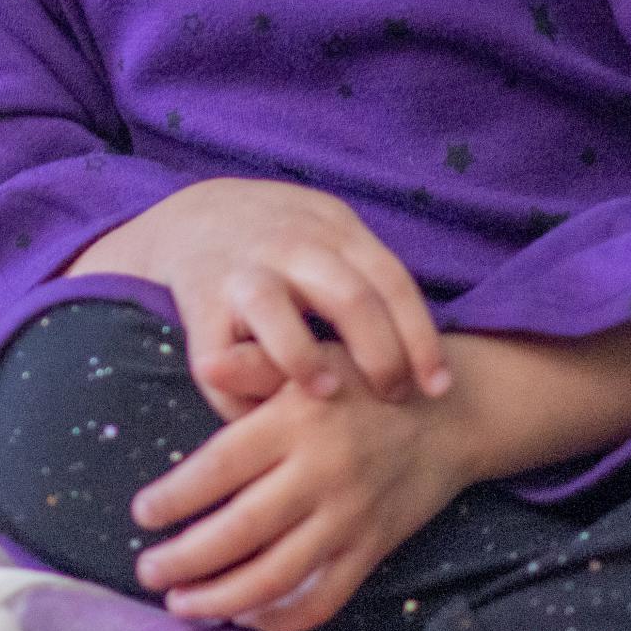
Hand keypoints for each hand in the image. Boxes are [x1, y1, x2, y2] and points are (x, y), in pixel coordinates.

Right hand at [72, 180, 449, 411]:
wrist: (192, 217)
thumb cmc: (282, 243)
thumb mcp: (330, 235)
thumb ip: (367, 277)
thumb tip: (426, 352)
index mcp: (333, 231)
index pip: (391, 283)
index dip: (421, 339)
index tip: (439, 388)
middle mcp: (289, 246)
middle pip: (348, 298)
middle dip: (380, 356)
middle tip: (394, 398)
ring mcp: (240, 272)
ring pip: (273, 312)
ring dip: (303, 359)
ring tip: (327, 394)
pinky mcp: (198, 304)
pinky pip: (218, 356)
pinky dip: (240, 393)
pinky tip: (262, 413)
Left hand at [125, 371, 471, 630]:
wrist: (453, 416)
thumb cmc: (363, 384)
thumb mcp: (313, 360)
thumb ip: (256, 363)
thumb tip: (206, 362)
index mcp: (295, 422)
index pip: (220, 468)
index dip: (175, 497)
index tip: (140, 514)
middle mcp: (322, 474)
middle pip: (241, 530)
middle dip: (186, 558)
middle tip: (146, 571)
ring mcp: (350, 517)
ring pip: (278, 575)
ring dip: (223, 598)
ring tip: (181, 603)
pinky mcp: (373, 549)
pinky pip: (325, 599)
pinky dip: (284, 618)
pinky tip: (246, 617)